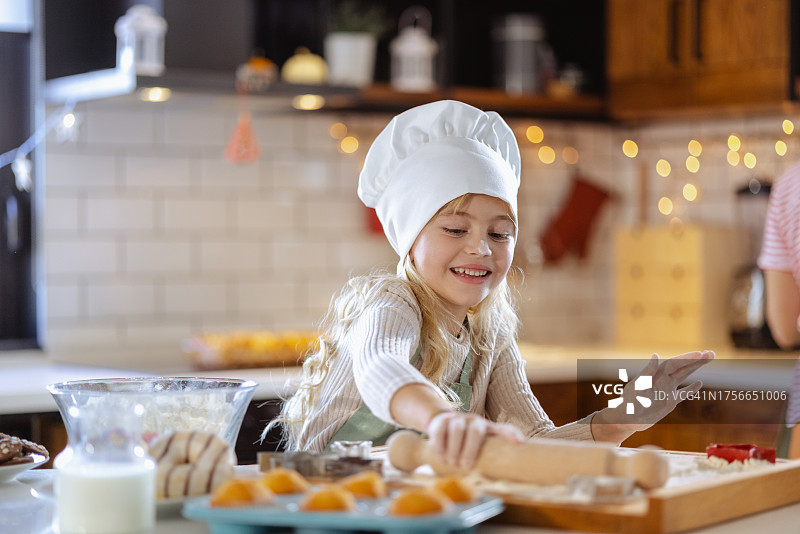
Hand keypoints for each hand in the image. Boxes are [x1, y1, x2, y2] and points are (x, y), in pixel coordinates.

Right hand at [425, 412, 522, 470]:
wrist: (442, 423)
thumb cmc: (465, 439)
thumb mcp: (478, 444)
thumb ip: (489, 453)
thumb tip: (503, 474)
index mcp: (487, 427)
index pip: (502, 429)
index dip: (511, 434)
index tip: (519, 443)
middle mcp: (474, 420)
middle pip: (475, 431)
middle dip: (470, 450)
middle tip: (465, 465)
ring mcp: (458, 418)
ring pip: (457, 430)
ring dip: (454, 449)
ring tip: (452, 463)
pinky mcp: (442, 420)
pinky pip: (441, 431)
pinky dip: (441, 446)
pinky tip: (441, 458)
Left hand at [593, 350, 714, 440]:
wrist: (626, 419)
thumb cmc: (628, 402)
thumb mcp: (637, 386)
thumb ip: (647, 372)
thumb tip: (655, 355)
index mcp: (655, 375)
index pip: (674, 363)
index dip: (687, 358)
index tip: (700, 354)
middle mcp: (662, 380)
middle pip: (682, 367)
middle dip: (696, 360)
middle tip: (711, 353)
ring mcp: (666, 390)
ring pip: (684, 376)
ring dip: (695, 369)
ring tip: (708, 360)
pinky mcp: (668, 402)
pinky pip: (682, 394)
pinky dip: (691, 389)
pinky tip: (699, 383)